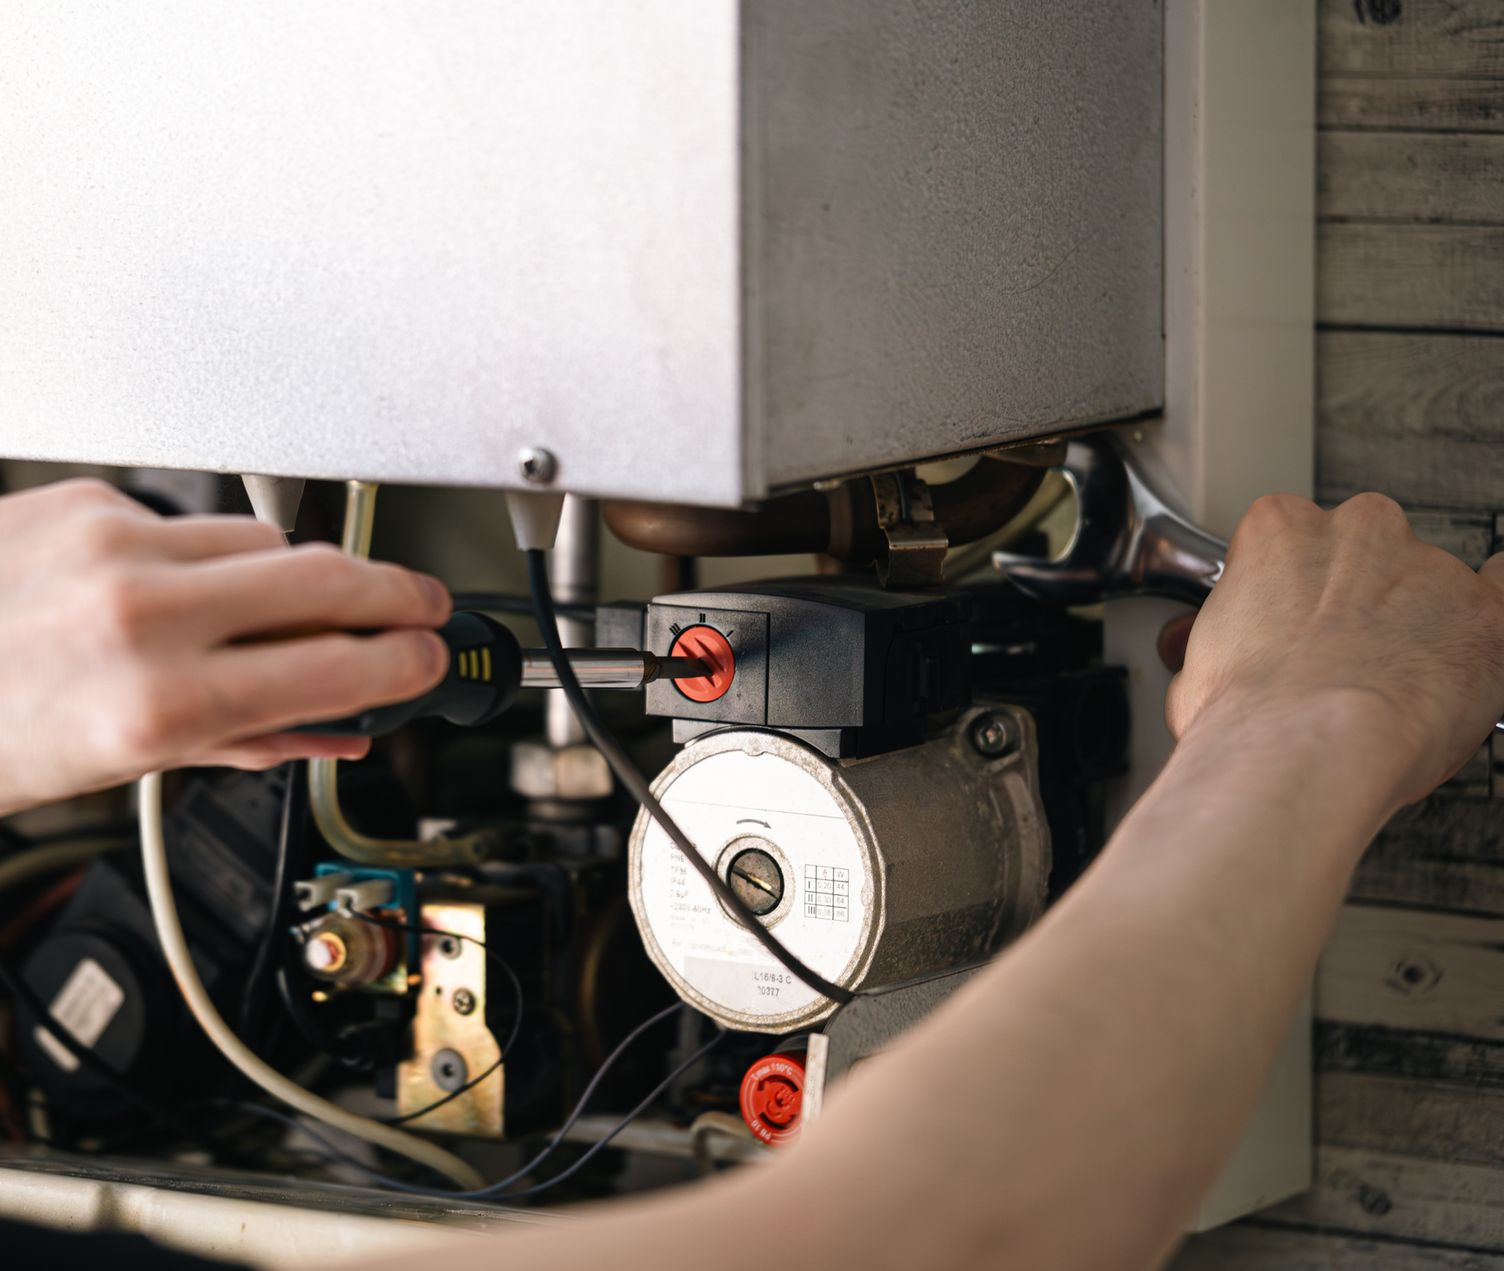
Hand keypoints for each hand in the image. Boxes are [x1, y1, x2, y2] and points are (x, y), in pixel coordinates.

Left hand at [0, 479, 452, 813]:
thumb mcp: (127, 768)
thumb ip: (252, 742)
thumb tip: (339, 728)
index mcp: (161, 703)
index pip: (341, 666)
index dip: (408, 661)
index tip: (431, 659)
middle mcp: (142, 614)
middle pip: (329, 579)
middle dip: (396, 593)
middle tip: (422, 608)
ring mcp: (114, 545)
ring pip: (270, 541)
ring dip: (299, 575)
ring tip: (287, 610)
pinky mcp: (88, 501)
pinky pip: (194, 518)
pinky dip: (207, 552)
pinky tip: (182, 585)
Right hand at [1165, 492, 1503, 806]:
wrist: (1306, 751)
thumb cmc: (1251, 715)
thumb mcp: (1200, 666)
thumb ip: (1235, 638)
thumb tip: (1234, 664)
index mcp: (1280, 530)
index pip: (1288, 540)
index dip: (1287, 592)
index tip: (1286, 626)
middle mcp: (1359, 531)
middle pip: (1361, 550)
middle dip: (1351, 598)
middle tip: (1333, 657)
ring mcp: (1426, 568)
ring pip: (1425, 581)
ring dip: (1411, 623)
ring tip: (1384, 687)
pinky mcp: (1484, 614)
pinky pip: (1503, 588)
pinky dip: (1489, 610)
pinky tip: (1470, 635)